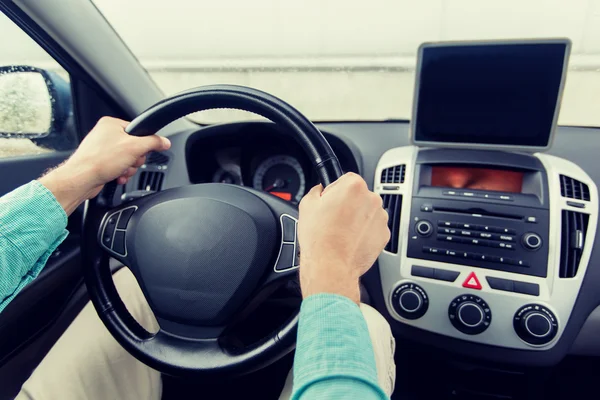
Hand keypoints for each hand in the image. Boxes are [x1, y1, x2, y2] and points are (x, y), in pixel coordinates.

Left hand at [39, 117, 170, 214]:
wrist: (81, 180)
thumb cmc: (99, 161)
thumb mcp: (134, 147)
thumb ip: (153, 142)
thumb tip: (164, 142)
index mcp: (111, 124)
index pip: (138, 131)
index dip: (143, 143)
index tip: (142, 151)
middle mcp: (105, 134)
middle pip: (134, 146)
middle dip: (134, 159)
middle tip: (128, 161)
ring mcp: (102, 149)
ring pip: (128, 158)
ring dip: (128, 168)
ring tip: (120, 170)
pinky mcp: (100, 162)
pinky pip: (119, 166)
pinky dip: (121, 173)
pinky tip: (117, 176)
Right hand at [297, 172, 389, 302]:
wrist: (331, 265)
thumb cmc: (319, 238)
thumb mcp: (307, 204)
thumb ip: (317, 190)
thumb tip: (321, 190)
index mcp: (354, 186)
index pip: (346, 178)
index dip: (335, 191)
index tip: (330, 202)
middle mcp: (371, 199)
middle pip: (359, 195)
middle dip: (348, 204)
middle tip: (333, 219)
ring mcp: (380, 218)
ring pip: (367, 212)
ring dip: (357, 218)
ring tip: (341, 232)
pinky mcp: (384, 235)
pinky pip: (373, 228)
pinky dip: (364, 232)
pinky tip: (350, 240)